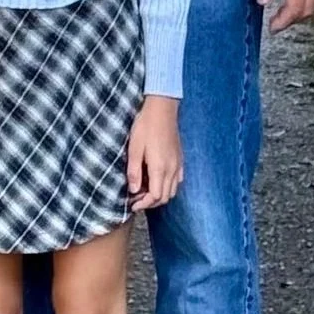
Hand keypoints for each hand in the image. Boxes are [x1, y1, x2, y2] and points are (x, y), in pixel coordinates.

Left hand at [127, 94, 183, 209]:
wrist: (162, 110)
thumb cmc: (145, 127)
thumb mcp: (134, 148)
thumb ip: (134, 171)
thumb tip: (133, 190)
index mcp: (160, 168)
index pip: (156, 197)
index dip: (144, 204)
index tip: (132, 204)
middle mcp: (172, 169)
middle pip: (165, 197)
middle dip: (151, 203)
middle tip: (136, 199)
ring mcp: (178, 164)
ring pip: (172, 190)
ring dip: (159, 195)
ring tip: (144, 190)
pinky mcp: (180, 159)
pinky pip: (177, 180)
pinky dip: (168, 186)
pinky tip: (157, 180)